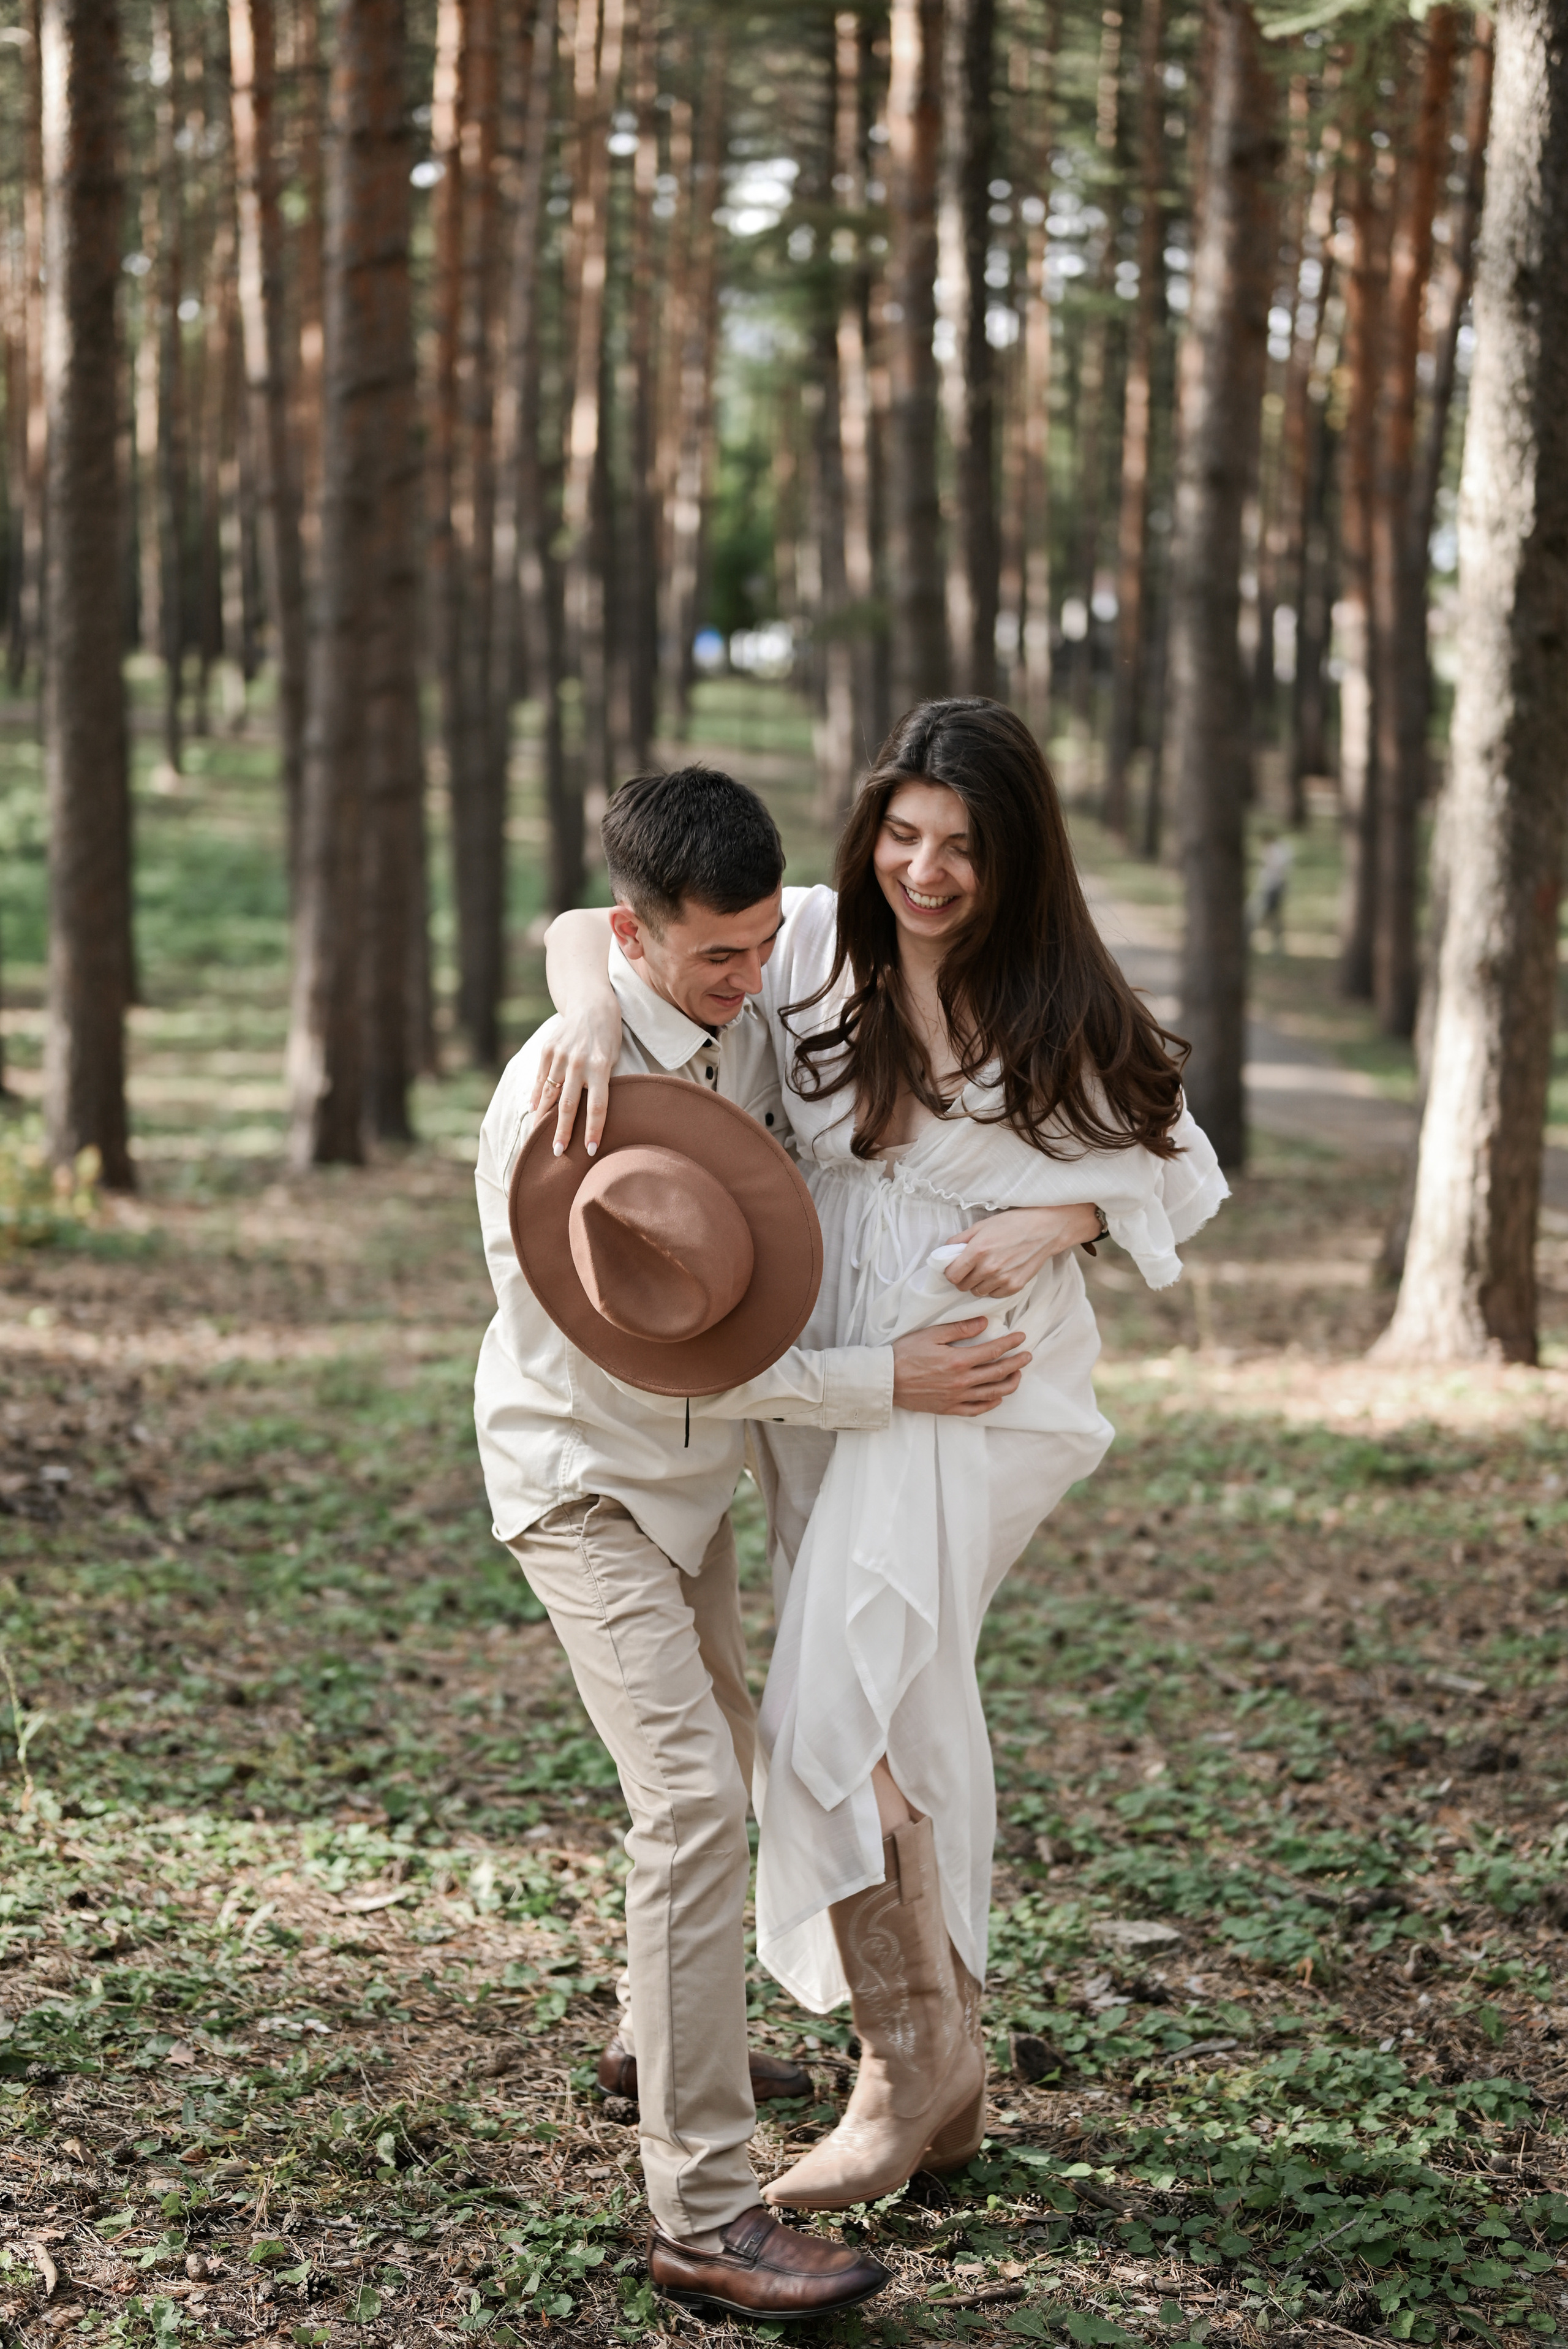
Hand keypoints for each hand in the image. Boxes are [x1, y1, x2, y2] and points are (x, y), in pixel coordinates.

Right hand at [531, 997, 621, 1154]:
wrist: (591, 1004)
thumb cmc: (608, 1036)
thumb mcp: (613, 1058)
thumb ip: (603, 1082)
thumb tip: (591, 1113)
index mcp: (600, 1066)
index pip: (597, 1105)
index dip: (593, 1129)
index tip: (590, 1150)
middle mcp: (578, 1062)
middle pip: (569, 1105)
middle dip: (563, 1131)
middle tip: (557, 1153)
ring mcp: (560, 1055)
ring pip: (550, 1094)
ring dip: (544, 1118)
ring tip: (539, 1137)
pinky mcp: (547, 1049)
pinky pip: (541, 1078)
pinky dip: (538, 1096)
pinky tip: (535, 1112)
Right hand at [891, 1320, 1031, 1415]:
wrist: (885, 1380)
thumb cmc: (904, 1354)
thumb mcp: (931, 1334)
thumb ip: (960, 1329)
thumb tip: (985, 1323)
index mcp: (958, 1360)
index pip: (992, 1351)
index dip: (1010, 1343)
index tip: (1021, 1337)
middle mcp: (961, 1381)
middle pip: (998, 1372)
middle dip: (1017, 1363)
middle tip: (1027, 1355)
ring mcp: (956, 1397)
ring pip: (992, 1393)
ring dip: (1010, 1383)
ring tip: (1018, 1375)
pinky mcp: (949, 1408)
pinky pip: (977, 1409)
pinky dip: (991, 1403)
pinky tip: (998, 1397)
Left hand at [939, 1204, 1101, 1297]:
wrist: (1044, 1230)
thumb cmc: (1013, 1223)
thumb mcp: (982, 1225)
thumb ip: (960, 1239)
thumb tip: (945, 1251)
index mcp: (977, 1251)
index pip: (951, 1275)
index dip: (951, 1272)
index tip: (956, 1268)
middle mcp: (989, 1268)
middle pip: (963, 1286)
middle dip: (964, 1278)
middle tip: (971, 1268)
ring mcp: (1003, 1279)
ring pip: (977, 1293)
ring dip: (978, 1284)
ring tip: (987, 1271)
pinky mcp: (1015, 1286)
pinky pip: (994, 1295)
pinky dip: (993, 1288)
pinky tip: (999, 1275)